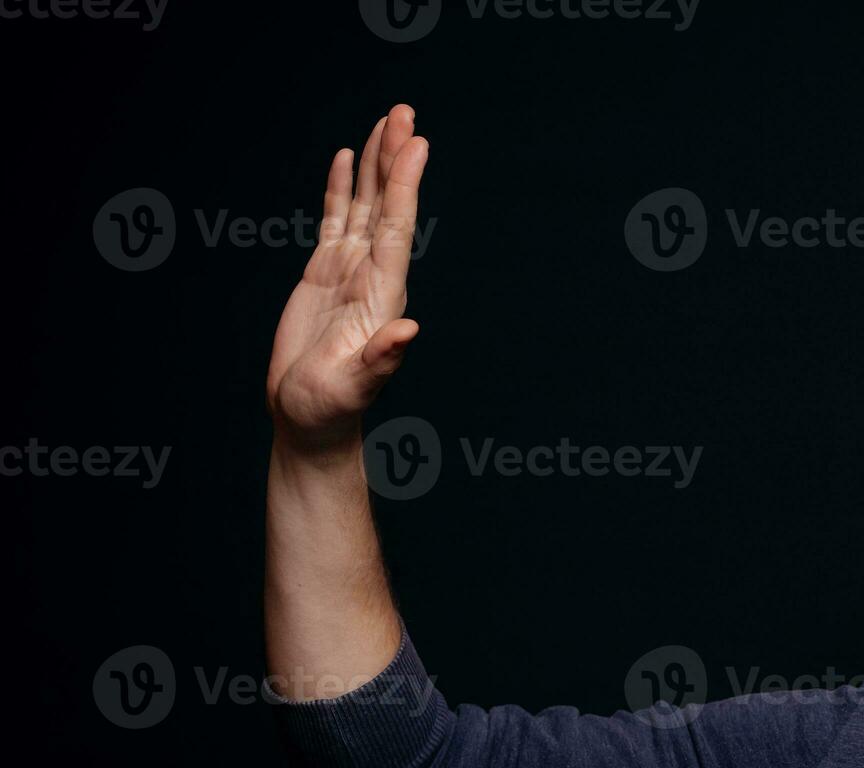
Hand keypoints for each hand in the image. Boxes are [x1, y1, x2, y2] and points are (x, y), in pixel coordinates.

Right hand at [266, 104, 428, 451]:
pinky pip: (334, 220)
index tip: (416, 142)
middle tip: (404, 111)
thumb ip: (382, 360)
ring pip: (362, 205)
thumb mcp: (355, 386)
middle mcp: (371, 276)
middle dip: (394, 158)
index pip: (395, 227)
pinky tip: (345, 158)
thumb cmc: (330, 410)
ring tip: (385, 121)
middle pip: (384, 204)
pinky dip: (340, 188)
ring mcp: (348, 272)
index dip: (405, 184)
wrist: (309, 422)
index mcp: (381, 294)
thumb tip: (409, 330)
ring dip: (374, 164)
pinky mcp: (324, 276)